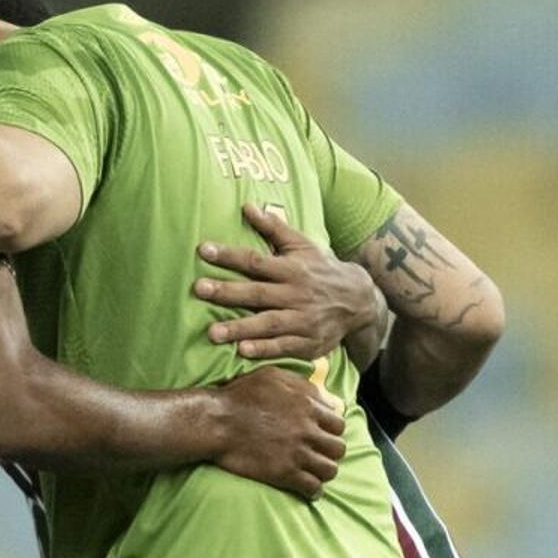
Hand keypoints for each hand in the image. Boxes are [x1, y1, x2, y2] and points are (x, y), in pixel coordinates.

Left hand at [196, 203, 386, 363]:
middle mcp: (296, 294)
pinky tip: (243, 351)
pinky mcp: (309, 342)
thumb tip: (247, 206)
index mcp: (292, 269)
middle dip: (227, 292)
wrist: (359, 300)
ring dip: (240, 328)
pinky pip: (285, 347)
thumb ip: (273, 228)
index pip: (255, 260)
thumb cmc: (321, 269)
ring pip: (268, 324)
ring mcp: (303, 320)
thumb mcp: (302, 245)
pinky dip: (265, 349)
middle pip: (257, 293)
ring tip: (212, 333)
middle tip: (198, 289)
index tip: (203, 250)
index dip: (229, 255)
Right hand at [196, 365, 344, 498]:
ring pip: (329, 469)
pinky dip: (313, 490)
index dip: (331, 430)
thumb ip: (303, 385)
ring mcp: (297, 453)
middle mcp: (307, 431)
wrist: (216, 421)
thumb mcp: (273, 376)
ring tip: (315, 471)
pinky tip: (309, 490)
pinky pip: (312, 487)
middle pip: (338, 448)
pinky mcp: (284, 473)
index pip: (338, 424)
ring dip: (324, 471)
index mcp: (307, 406)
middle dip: (331, 451)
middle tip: (320, 453)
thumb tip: (326, 398)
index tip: (323, 435)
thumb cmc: (239, 395)